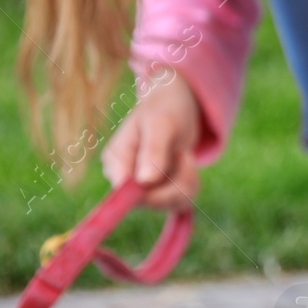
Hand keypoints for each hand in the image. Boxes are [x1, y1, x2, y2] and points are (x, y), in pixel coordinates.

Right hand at [102, 73, 201, 210]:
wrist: (176, 104)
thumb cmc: (165, 107)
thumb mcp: (161, 123)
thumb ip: (153, 151)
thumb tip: (145, 181)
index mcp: (116, 159)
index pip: (123, 193)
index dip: (149, 193)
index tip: (172, 172)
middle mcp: (125, 178)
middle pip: (151, 202)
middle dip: (176, 181)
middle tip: (184, 154)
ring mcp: (142, 187)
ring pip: (171, 202)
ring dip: (187, 180)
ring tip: (184, 154)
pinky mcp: (159, 192)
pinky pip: (180, 201)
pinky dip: (190, 183)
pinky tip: (186, 163)